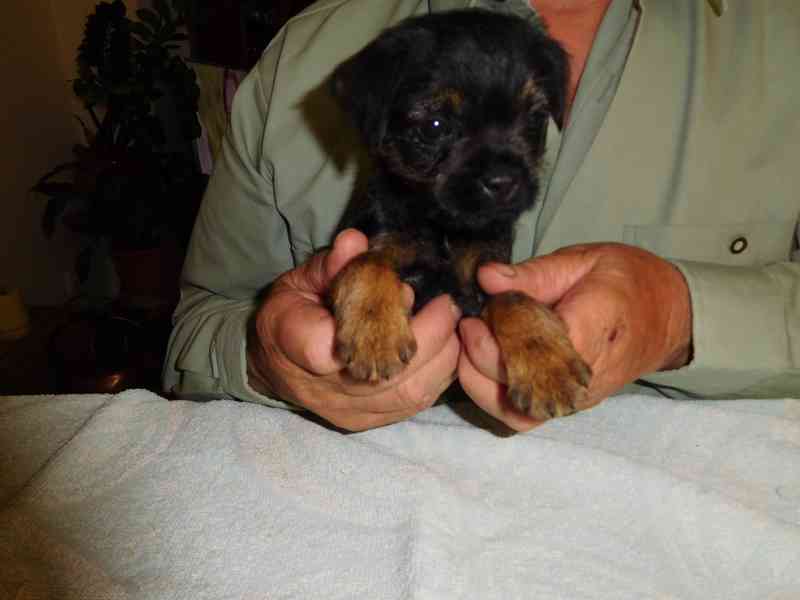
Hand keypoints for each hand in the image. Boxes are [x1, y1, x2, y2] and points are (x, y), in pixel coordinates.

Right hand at [247, 229, 461, 430]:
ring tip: (452, 325)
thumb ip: (329, 264)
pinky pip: (413, 405)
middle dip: (428, 337)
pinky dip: (438, 376)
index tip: (403, 291)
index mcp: (291, 344)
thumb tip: (354, 242)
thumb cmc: (291, 313)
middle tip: (447, 305)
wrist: (276, 364)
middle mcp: (320, 388)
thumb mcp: (300, 280)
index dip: (374, 323)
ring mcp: (346, 411)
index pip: (329, 346)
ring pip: (407, 394)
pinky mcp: (367, 421)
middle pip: (385, 374)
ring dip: (441, 358)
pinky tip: (448, 350)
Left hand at [458, 243, 691, 431]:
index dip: (501, 334)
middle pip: (523, 383)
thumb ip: (533, 272)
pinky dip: (492, 397)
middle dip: (483, 355)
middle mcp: (587, 373)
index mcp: (597, 324)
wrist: (666, 317)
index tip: (480, 312)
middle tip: (469, 323)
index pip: (541, 346)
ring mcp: (577, 397)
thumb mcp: (583, 261)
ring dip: (481, 382)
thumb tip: (486, 277)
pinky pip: (523, 416)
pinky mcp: (568, 408)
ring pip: (517, 411)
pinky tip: (479, 366)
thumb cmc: (625, 281)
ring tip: (469, 346)